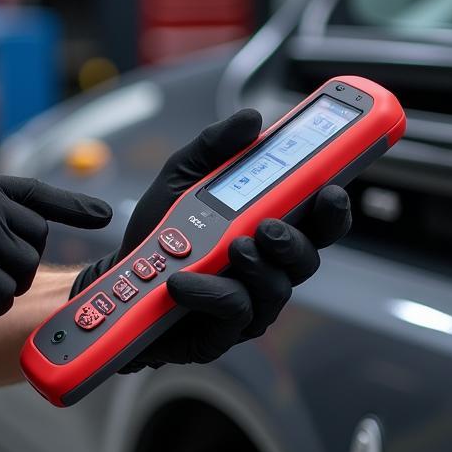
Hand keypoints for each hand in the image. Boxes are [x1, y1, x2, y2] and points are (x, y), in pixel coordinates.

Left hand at [71, 109, 351, 367]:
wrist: (118, 278)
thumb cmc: (159, 229)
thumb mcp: (181, 176)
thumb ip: (215, 146)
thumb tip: (252, 119)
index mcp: (264, 226)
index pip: (314, 219)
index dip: (332, 208)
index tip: (333, 189)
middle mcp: (267, 266)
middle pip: (307, 258)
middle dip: (296, 242)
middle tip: (269, 226)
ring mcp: (249, 302)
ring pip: (276, 289)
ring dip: (257, 267)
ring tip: (232, 248)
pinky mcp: (223, 332)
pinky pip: (233, 314)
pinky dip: (209, 294)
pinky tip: (184, 283)